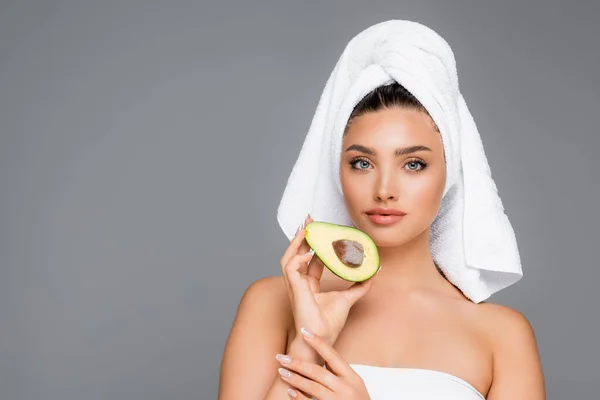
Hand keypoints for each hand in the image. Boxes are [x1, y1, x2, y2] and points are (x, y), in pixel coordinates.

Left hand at [276, 327, 370, 398]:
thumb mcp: (354, 384)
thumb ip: (339, 372)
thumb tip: (322, 354)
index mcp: (352, 377)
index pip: (333, 355)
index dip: (318, 342)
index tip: (304, 331)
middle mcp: (346, 388)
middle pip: (318, 372)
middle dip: (298, 363)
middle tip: (281, 357)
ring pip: (313, 387)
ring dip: (295, 379)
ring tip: (282, 372)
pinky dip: (300, 397)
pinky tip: (290, 391)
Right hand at [280, 214, 372, 346]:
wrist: (322, 339)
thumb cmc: (328, 324)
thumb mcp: (348, 299)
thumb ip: (359, 286)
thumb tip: (374, 272)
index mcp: (309, 284)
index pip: (310, 258)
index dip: (315, 243)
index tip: (321, 229)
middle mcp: (299, 282)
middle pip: (297, 253)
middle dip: (302, 235)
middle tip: (309, 219)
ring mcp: (294, 285)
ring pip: (288, 258)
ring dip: (295, 242)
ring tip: (305, 229)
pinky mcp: (294, 290)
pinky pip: (290, 269)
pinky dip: (297, 259)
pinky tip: (308, 253)